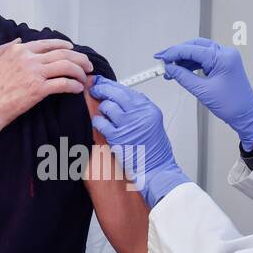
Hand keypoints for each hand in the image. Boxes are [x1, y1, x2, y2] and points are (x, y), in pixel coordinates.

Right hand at [0, 37, 93, 126]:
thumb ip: (4, 48)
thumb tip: (19, 40)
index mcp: (18, 50)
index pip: (47, 43)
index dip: (64, 46)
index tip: (73, 50)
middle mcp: (29, 58)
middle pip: (62, 53)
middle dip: (79, 58)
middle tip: (88, 65)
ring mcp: (35, 73)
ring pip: (66, 66)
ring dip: (80, 71)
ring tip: (86, 77)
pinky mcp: (39, 89)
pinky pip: (63, 84)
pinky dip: (74, 85)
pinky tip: (78, 88)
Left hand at [88, 76, 189, 206]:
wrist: (157, 169)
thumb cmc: (154, 150)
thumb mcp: (152, 123)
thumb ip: (138, 110)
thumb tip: (119, 98)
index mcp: (149, 109)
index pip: (128, 90)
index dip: (112, 85)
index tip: (103, 83)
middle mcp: (140, 114)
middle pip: (117, 93)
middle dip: (102, 88)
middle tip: (94, 88)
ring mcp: (129, 125)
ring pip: (108, 106)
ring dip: (102, 108)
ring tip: (103, 114)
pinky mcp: (119, 137)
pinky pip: (101, 122)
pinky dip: (98, 122)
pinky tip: (99, 124)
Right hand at [156, 38, 252, 149]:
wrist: (246, 114)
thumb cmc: (231, 105)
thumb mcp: (202, 91)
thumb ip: (183, 77)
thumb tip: (170, 69)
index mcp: (223, 57)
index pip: (193, 49)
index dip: (174, 53)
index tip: (161, 57)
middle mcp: (225, 53)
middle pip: (195, 46)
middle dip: (178, 53)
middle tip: (163, 61)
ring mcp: (225, 58)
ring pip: (199, 51)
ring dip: (184, 59)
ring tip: (170, 70)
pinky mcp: (224, 64)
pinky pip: (205, 58)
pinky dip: (192, 63)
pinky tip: (181, 70)